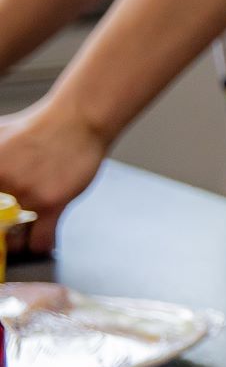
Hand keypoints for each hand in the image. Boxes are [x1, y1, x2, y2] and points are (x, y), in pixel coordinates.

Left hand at [0, 100, 110, 253]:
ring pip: (12, 239)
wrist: (77, 120)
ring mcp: (26, 193)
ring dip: (14, 243)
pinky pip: (40, 240)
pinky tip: (35, 242)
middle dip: (0, 232)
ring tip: (16, 235)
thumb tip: (0, 184)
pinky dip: (36, 246)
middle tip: (6, 224)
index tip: (0, 214)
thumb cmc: (37, 127)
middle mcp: (3, 180)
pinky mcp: (52, 202)